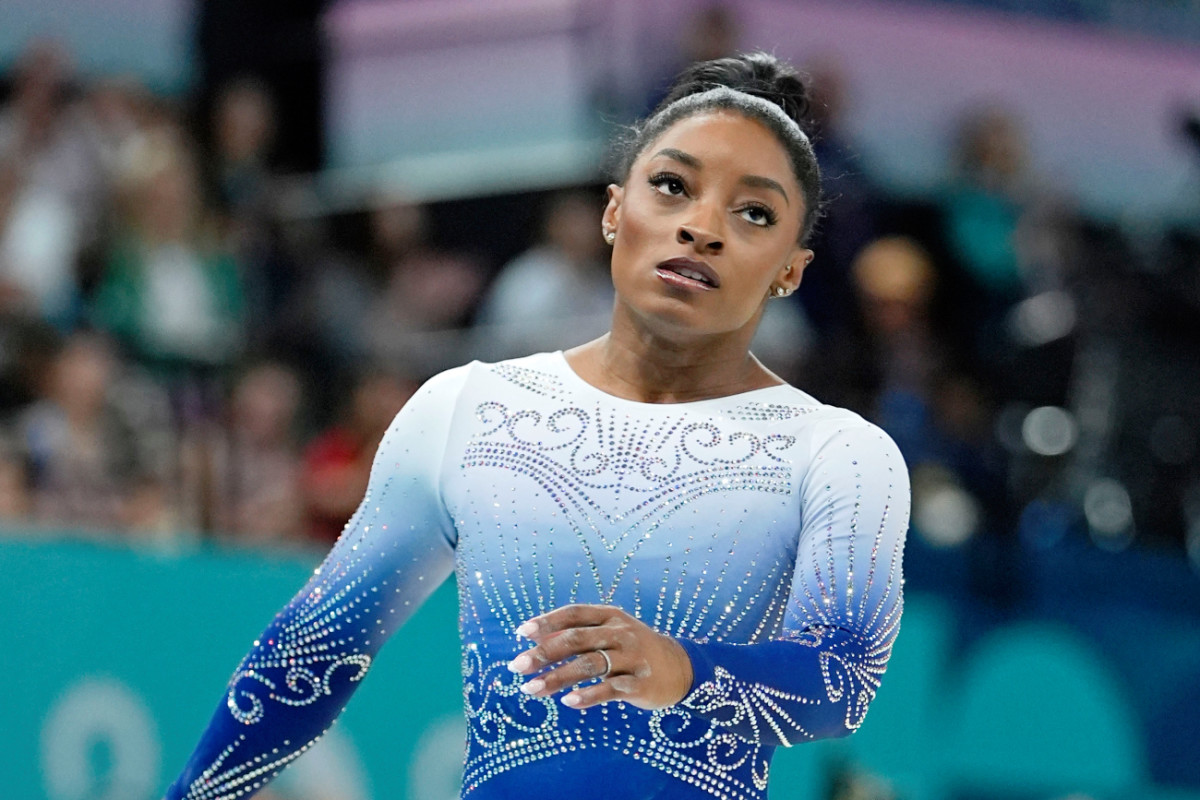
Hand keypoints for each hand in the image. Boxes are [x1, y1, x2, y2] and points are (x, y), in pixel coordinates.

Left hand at [506, 604, 693, 710]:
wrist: (680, 668)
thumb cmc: (632, 649)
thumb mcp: (609, 634)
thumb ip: (577, 634)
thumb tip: (536, 640)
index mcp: (610, 616)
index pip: (574, 613)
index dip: (547, 621)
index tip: (521, 633)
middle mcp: (620, 632)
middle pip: (576, 639)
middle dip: (544, 652)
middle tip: (517, 665)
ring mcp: (632, 657)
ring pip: (589, 665)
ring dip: (557, 678)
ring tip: (531, 690)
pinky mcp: (640, 683)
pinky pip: (611, 689)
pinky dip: (589, 695)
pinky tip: (569, 702)